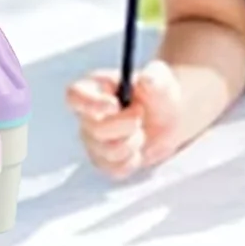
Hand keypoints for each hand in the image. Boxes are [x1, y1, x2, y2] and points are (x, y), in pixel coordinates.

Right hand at [65, 59, 181, 178]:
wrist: (169, 118)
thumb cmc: (159, 93)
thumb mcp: (162, 80)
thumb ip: (156, 77)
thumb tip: (148, 79)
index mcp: (95, 87)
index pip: (75, 95)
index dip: (90, 103)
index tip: (115, 106)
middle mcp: (88, 115)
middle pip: (94, 129)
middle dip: (125, 126)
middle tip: (140, 117)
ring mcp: (93, 140)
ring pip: (107, 151)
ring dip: (133, 142)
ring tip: (141, 131)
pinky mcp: (103, 161)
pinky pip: (115, 168)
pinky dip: (133, 160)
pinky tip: (138, 148)